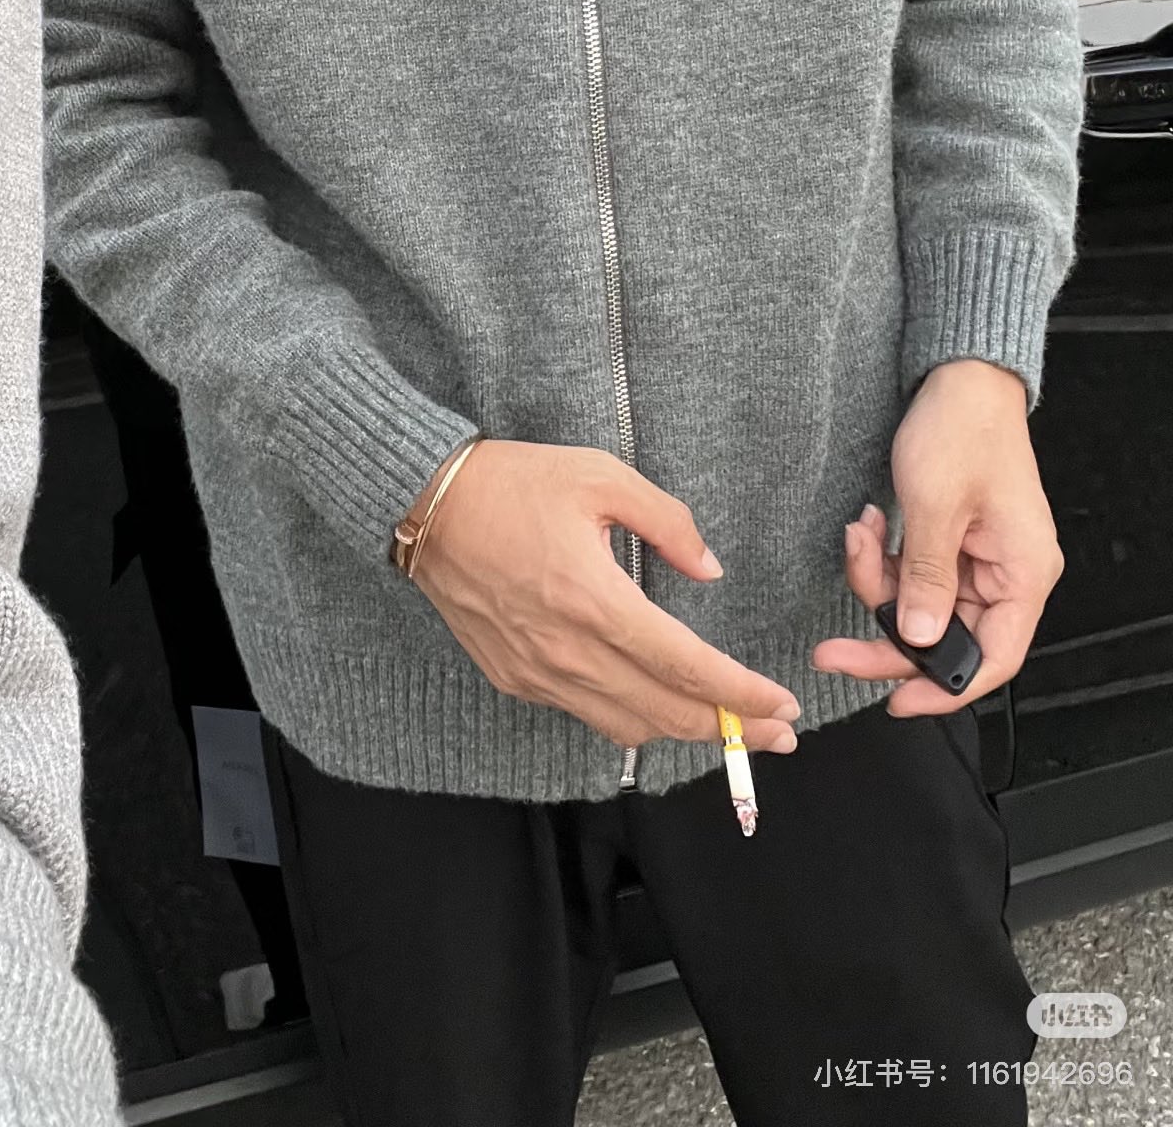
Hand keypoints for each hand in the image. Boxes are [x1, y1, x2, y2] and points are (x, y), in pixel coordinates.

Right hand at [405, 438, 803, 753]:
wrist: (425, 506)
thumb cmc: (514, 482)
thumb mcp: (601, 476)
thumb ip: (667, 522)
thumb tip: (709, 569)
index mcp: (593, 599)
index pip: (684, 666)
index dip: (740, 694)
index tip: (782, 705)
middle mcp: (566, 650)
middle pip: (665, 713)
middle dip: (732, 730)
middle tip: (780, 732)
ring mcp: (536, 672)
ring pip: (627, 727)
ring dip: (682, 730)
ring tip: (727, 724)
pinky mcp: (514, 678)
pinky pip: (585, 714)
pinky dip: (630, 716)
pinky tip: (654, 701)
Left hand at [811, 359, 1063, 714]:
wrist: (960, 378)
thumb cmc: (962, 427)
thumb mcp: (936, 506)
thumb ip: (926, 578)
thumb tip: (917, 636)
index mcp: (1022, 573)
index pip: (992, 660)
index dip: (943, 689)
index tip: (895, 702)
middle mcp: (1008, 574)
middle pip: (947, 637)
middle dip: (886, 634)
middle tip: (833, 650)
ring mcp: (980, 559)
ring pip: (921, 605)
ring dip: (878, 582)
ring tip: (859, 538)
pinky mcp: (954, 543)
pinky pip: (915, 574)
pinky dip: (884, 559)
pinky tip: (868, 528)